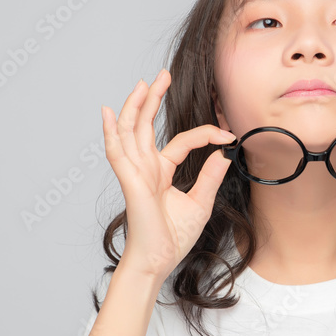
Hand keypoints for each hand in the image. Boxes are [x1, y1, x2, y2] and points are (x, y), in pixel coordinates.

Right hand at [101, 68, 236, 279]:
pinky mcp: (130, 181)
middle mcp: (145, 168)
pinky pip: (117, 152)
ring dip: (134, 106)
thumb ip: (210, 176)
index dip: (205, 134)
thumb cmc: (173, 237)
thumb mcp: (201, 202)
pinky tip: (108, 113)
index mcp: (161, 172)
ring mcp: (135, 173)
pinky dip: (110, 132)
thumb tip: (223, 154)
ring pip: (129, 131)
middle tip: (163, 74)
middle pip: (144, 125)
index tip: (227, 134)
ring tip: (142, 83)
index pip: (181, 141)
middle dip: (153, 99)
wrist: (159, 260)